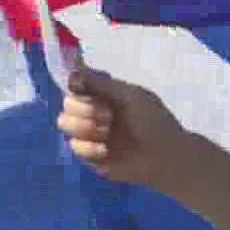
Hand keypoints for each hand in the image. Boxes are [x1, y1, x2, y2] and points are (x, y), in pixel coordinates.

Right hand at [56, 67, 195, 188]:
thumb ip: (101, 83)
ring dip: (84, 127)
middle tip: (108, 116)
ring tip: (106, 133)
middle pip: (68, 104)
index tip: (80, 88)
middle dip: (84, 108)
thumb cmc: (153, 122)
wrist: (164, 157)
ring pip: (65, 124)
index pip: (77, 85)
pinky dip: (88, 147)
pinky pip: (74, 147)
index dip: (76, 86)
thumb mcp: (130, 95)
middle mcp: (94, 113)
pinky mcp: (89, 156)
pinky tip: (105, 150)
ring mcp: (90, 135)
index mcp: (105, 95)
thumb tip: (72, 72)